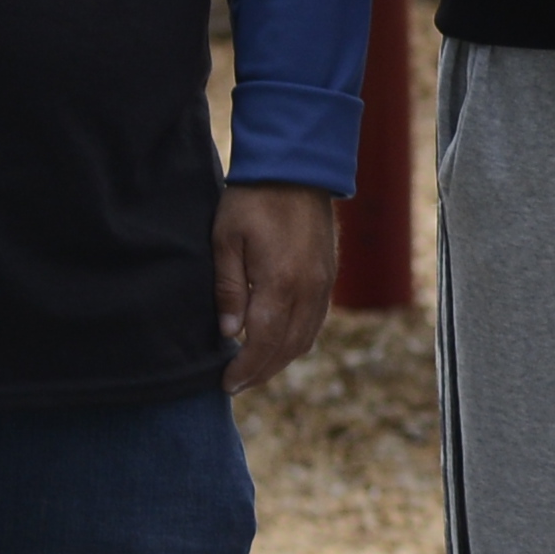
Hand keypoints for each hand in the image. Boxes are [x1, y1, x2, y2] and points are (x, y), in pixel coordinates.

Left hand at [214, 182, 339, 390]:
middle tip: (236, 385)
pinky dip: (297, 340)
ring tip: (255, 370)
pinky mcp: (328, 276)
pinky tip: (279, 342)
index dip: (245, 369)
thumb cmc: (253, 200)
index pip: (263, 343)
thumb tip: (229, 333)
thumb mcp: (226, 241)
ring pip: (305, 339)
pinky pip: (316, 321)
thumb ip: (228, 289)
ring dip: (280, 360)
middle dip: (262, 372)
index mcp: (280, 283)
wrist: (296, 168)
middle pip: (287, 348)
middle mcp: (308, 290)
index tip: (226, 384)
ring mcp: (323, 284)